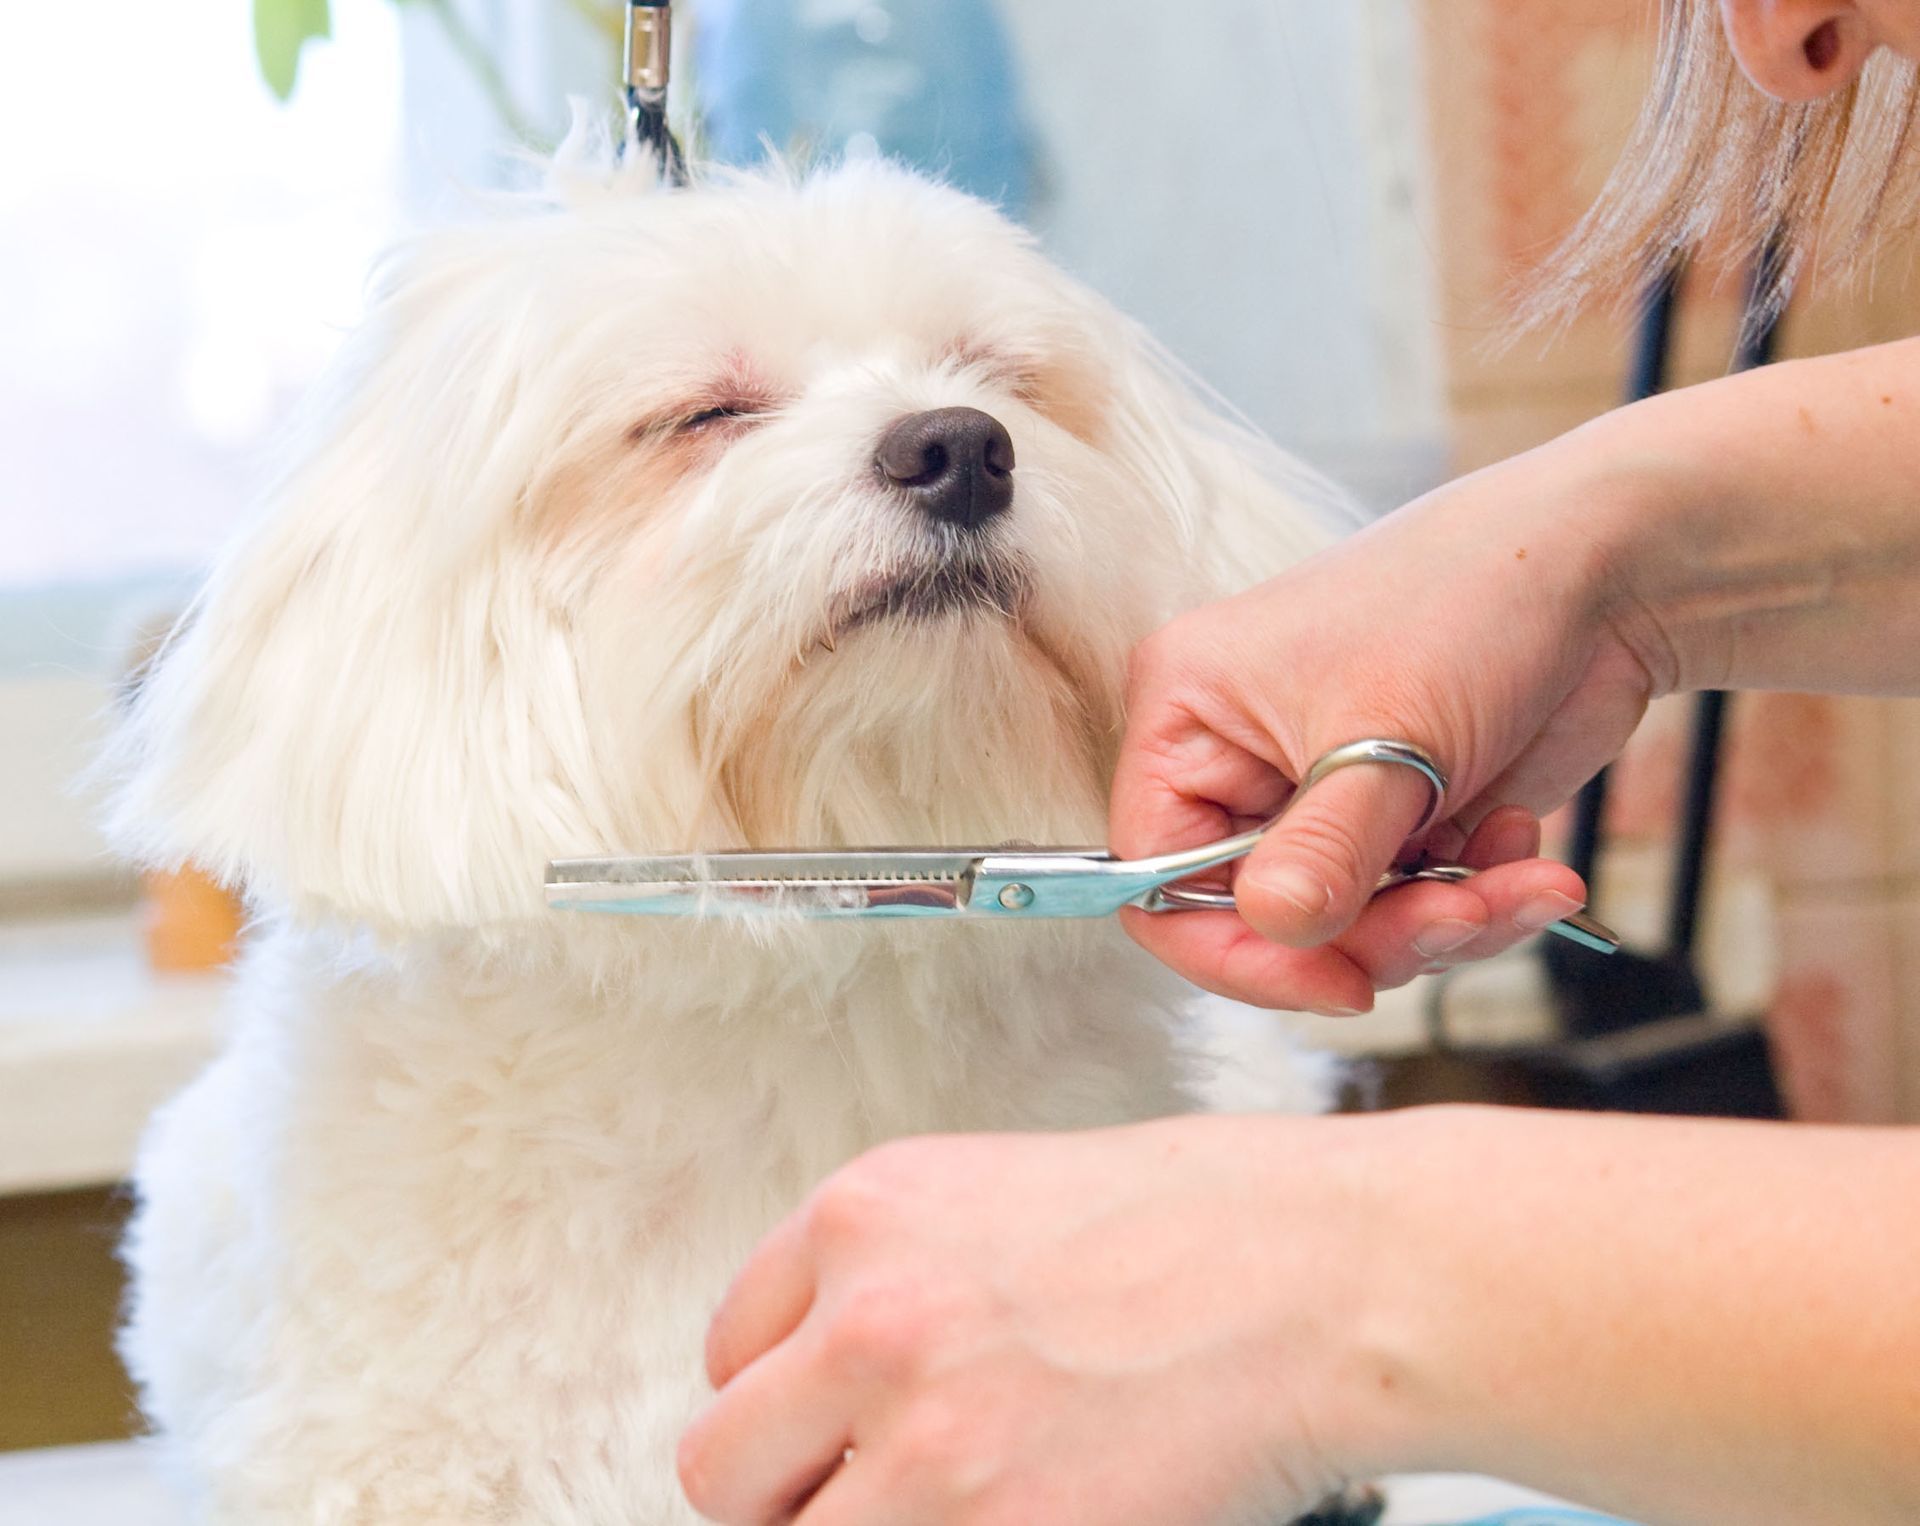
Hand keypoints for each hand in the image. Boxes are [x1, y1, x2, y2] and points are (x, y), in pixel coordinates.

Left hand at [678, 1119, 1396, 1525]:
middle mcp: (867, 1320)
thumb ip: (899, 1277)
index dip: (780, 1409)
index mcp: (864, 1215)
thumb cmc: (1205, 1227)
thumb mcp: (1006, 1197)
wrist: (1327, 1275)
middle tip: (864, 1497)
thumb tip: (834, 1374)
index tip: (817, 1437)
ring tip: (957, 1508)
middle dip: (787, 1496)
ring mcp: (923, 1442)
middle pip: (723, 1468)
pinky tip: (1027, 1515)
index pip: (730, 1353)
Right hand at [1112, 441, 1663, 1011]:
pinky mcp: (1393, 820)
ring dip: (1443, 922)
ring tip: (1519, 878)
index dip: (1236, 950)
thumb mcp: (1387, 737)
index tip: (1341, 983)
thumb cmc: (1470, 601)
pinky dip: (1477, 900)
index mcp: (1189, 718)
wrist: (1603, 567)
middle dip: (1374, 935)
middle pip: (1260, 918)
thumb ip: (1325, 852)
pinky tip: (1521, 845)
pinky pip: (1410, 911)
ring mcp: (1319, 795)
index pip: (1156, 879)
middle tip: (1462, 913)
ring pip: (1346, 928)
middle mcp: (1239, 761)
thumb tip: (1275, 930)